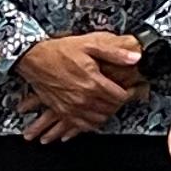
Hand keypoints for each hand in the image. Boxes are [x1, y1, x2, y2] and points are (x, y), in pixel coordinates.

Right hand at [17, 33, 142, 140]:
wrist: (34, 58)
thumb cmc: (61, 51)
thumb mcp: (90, 44)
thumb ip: (115, 53)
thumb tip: (135, 57)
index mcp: (92, 82)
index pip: (120, 97)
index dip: (129, 93)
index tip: (132, 88)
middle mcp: (83, 98)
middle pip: (110, 109)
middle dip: (119, 103)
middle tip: (122, 94)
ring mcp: (71, 107)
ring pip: (98, 120)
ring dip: (107, 113)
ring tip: (109, 102)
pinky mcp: (62, 111)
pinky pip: (81, 125)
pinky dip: (91, 122)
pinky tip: (94, 114)